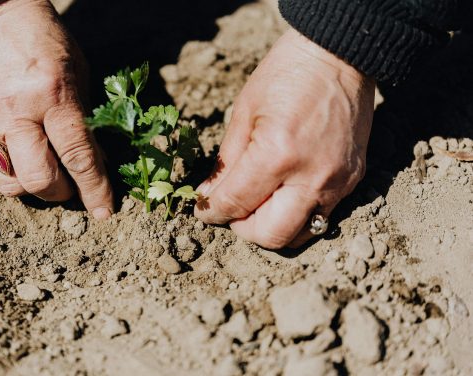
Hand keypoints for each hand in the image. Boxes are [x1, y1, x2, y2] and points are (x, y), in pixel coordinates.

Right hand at [0, 0, 112, 218]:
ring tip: (43, 169)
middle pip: (39, 181)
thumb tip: (93, 163)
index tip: (104, 212)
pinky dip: (9, 164)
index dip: (94, 190)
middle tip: (70, 185)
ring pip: (8, 183)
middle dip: (61, 193)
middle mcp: (13, 111)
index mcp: (51, 94)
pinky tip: (18, 145)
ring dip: (32, 186)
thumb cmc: (42, 37)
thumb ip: (84, 119)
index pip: (77, 156)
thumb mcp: (76, 71)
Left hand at [195, 29, 374, 248]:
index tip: (204, 210)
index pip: (236, 204)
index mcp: (277, 154)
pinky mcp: (353, 180)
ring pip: (300, 235)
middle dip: (243, 229)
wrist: (340, 56)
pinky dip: (296, 215)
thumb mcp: (244, 113)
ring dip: (272, 228)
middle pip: (271, 235)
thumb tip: (210, 197)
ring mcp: (337, 182)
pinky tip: (284, 194)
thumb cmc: (286, 75)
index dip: (212, 212)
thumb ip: (226, 162)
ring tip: (258, 206)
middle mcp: (311, 176)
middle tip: (232, 212)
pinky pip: (321, 216)